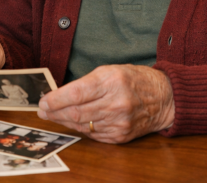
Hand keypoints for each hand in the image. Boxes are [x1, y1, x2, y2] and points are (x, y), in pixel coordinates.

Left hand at [37, 65, 174, 143]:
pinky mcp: (121, 135)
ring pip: (82, 125)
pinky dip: (80, 128)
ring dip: (64, 121)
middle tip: (42, 110)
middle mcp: (116, 103)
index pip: (76, 93)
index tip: (43, 101)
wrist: (164, 98)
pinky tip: (72, 122)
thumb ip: (86, 82)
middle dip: (54, 112)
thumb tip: (60, 95)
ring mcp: (119, 122)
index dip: (55, 99)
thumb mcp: (110, 70)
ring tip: (53, 115)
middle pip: (76, 112)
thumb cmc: (134, 79)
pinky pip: (93, 134)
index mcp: (112, 81)